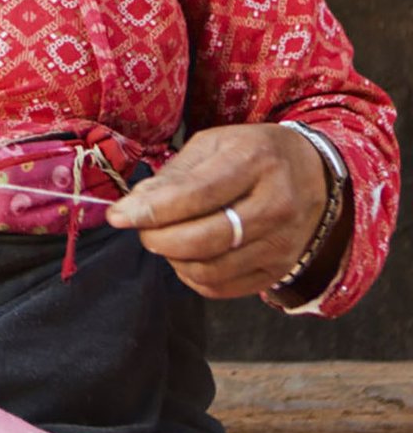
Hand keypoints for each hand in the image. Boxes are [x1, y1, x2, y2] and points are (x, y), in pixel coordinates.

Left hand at [104, 123, 327, 299]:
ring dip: (173, 258)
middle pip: (203, 240)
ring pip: (209, 270)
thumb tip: (134, 205)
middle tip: (141, 228)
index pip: (196, 195)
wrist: (314, 175)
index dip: (151, 210)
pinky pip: (221, 288)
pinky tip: (188, 254)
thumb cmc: (252, 154)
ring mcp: (282, 243)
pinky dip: (192, 275)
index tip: (118, 216)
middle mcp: (276, 205)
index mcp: (255, 161)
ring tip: (167, 237)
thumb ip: (172, 175)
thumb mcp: (213, 144)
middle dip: (157, 238)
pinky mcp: (279, 271)